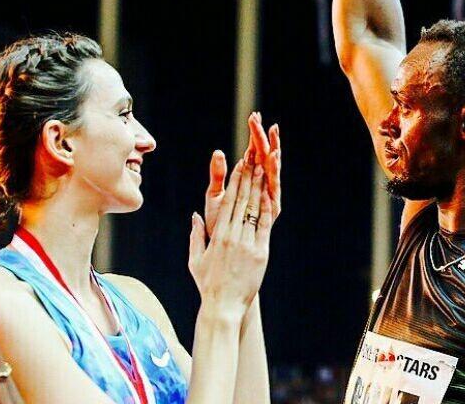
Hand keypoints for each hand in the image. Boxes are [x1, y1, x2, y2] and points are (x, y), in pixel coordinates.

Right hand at [188, 161, 271, 317]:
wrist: (223, 307)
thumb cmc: (208, 284)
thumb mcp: (196, 259)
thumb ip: (195, 236)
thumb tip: (194, 216)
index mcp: (217, 236)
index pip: (228, 201)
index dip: (234, 181)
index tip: (239, 164)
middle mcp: (232, 236)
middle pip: (242, 200)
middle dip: (248, 177)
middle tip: (253, 157)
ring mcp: (247, 244)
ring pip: (254, 209)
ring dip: (259, 187)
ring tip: (263, 169)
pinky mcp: (260, 253)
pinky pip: (265, 226)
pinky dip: (267, 209)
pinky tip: (270, 194)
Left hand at [204, 113, 280, 236]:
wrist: (223, 253)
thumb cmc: (218, 226)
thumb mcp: (214, 196)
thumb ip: (218, 174)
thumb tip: (218, 152)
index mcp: (248, 181)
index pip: (254, 152)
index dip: (254, 134)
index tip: (254, 116)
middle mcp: (260, 188)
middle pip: (266, 158)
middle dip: (266, 139)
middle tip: (267, 121)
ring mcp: (266, 199)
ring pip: (272, 172)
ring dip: (273, 155)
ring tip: (272, 138)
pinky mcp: (268, 212)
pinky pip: (272, 190)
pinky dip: (272, 175)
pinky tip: (272, 161)